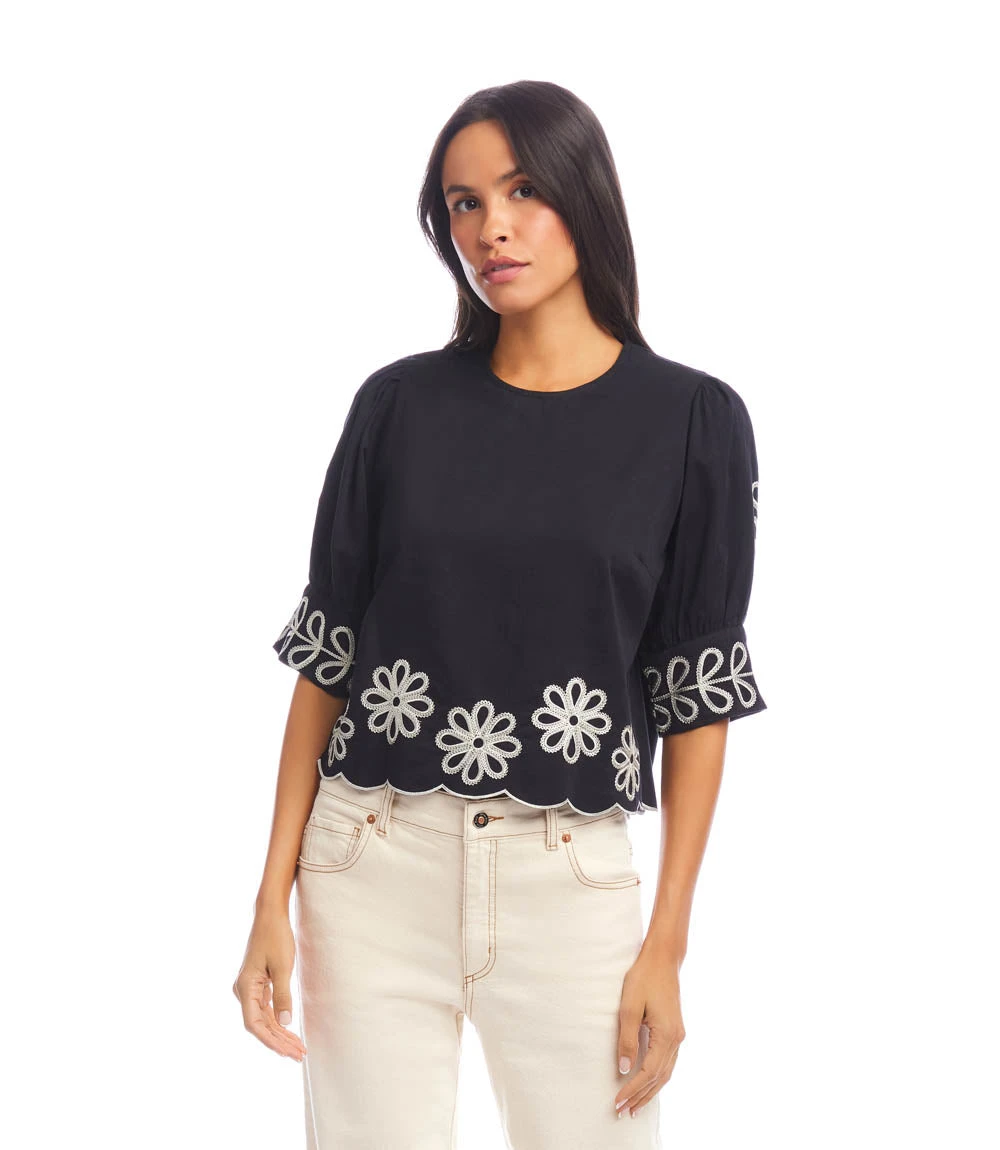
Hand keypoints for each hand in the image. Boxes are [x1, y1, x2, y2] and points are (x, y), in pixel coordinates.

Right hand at [233, 907, 306, 1061]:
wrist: (271, 915)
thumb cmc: (276, 937)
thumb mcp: (282, 966)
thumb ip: (283, 995)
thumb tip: (285, 1023)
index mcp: (245, 987)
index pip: (254, 1024)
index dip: (270, 1040)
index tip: (286, 1052)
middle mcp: (243, 991)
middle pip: (260, 1024)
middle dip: (279, 1041)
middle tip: (299, 1055)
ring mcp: (250, 989)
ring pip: (264, 1019)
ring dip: (280, 1034)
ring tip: (298, 1049)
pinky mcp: (258, 985)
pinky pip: (267, 1009)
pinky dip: (279, 1021)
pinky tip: (290, 1032)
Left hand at [614, 948, 684, 1117]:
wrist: (663, 959)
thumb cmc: (643, 978)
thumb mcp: (629, 1007)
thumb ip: (627, 1039)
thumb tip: (625, 1069)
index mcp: (667, 1035)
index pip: (648, 1072)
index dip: (633, 1090)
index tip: (617, 1102)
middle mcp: (677, 1039)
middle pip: (660, 1078)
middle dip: (641, 1097)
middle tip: (623, 1112)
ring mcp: (678, 1036)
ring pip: (666, 1073)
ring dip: (650, 1091)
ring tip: (635, 1106)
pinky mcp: (675, 1031)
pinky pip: (668, 1063)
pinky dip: (657, 1078)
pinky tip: (649, 1084)